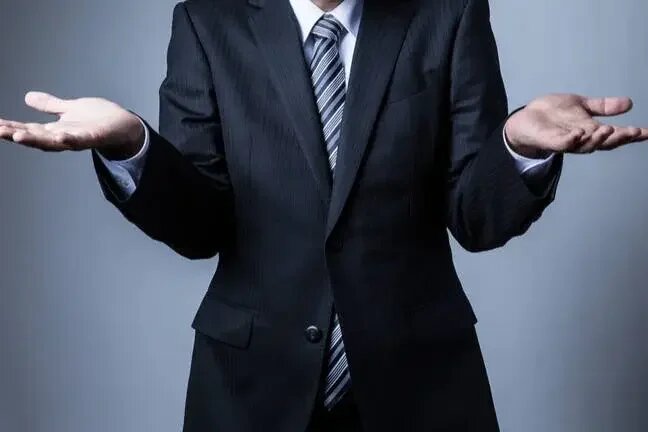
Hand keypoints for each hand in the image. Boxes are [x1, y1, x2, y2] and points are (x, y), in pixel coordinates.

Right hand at [0, 92, 144, 159]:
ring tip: (17, 136)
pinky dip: (69, 139)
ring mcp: (79, 139)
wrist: (126, 126)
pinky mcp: (95, 137)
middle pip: (36, 138)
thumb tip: (27, 97)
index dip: (10, 128)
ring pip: (54, 142)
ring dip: (35, 140)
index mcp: (56, 130)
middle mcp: (64, 137)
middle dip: (15, 135)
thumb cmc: (99, 119)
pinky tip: (58, 136)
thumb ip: (50, 106)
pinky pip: (81, 140)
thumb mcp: (69, 109)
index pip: (28, 129)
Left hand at [505, 94, 647, 157]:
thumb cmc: (553, 114)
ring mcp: (566, 141)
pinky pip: (562, 144)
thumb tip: (629, 103)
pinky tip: (579, 133)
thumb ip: (603, 107)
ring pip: (586, 146)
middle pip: (604, 143)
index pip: (616, 135)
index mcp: (591, 131)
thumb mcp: (582, 105)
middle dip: (619, 138)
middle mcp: (582, 139)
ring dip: (598, 140)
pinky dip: (571, 140)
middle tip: (633, 132)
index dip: (633, 135)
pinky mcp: (550, 141)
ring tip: (609, 130)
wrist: (526, 117)